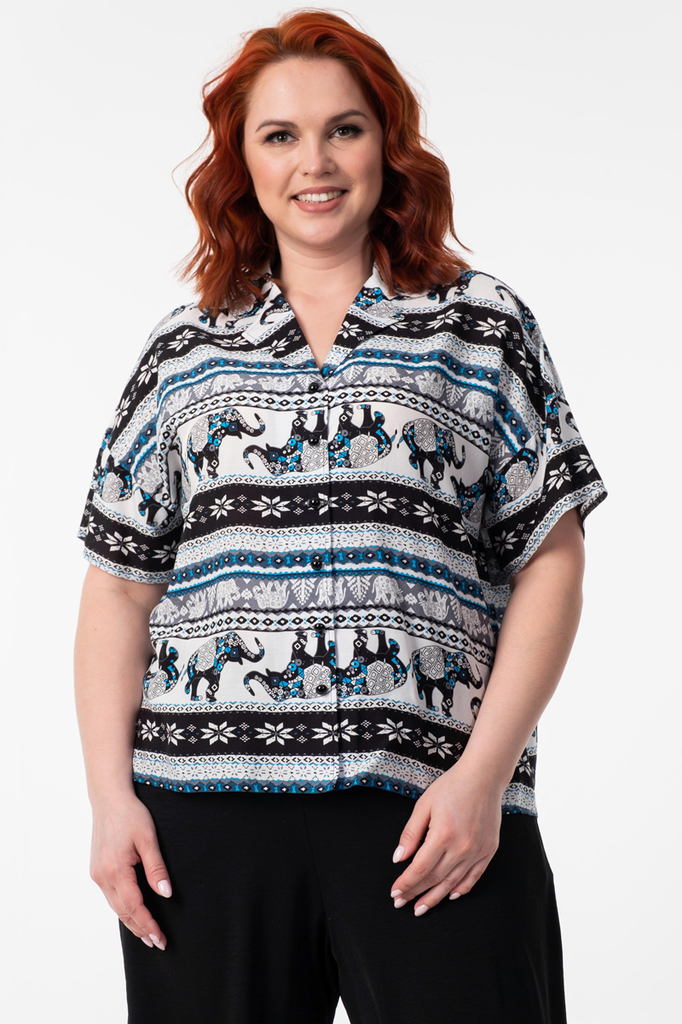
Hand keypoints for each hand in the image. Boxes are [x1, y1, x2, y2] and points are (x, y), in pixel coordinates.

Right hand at [89, 792, 171, 949]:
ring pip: (115, 907)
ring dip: (131, 921)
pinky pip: (110, 897)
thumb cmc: (131, 814)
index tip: (161, 938)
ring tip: (148, 934)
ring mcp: (97, 874)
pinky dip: (122, 908)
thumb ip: (156, 869)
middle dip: (141, 929)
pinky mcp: (96, 870)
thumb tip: (166, 895)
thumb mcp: (149, 839)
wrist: (109, 799)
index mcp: (116, 870)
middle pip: (123, 912)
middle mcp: (102, 876)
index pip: (134, 907)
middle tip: (158, 943)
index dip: (148, 925)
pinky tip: (133, 912)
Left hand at [389, 762, 503, 914]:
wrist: (484, 777)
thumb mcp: (424, 805)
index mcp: (443, 834)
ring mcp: (477, 851)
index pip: (420, 869)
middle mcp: (462, 847)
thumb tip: (399, 858)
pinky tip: (450, 896)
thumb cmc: (451, 787)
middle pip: (435, 878)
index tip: (394, 893)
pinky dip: (462, 889)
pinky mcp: (489, 850)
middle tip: (402, 904)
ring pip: (453, 883)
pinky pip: (474, 877)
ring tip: (421, 908)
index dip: (406, 884)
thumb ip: (411, 833)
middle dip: (416, 893)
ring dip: (436, 897)